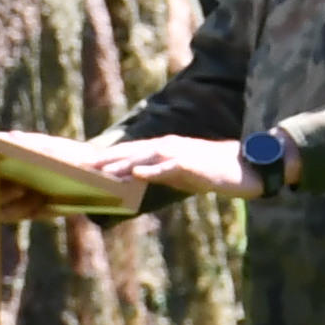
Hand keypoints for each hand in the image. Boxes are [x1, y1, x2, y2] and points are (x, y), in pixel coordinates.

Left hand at [70, 134, 250, 197]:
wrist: (241, 168)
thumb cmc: (210, 171)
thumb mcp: (178, 174)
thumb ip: (157, 173)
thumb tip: (135, 179)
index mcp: (163, 148)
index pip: (131, 151)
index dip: (109, 157)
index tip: (88, 163)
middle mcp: (167, 146)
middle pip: (132, 151)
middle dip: (107, 159)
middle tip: (83, 167)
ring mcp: (178, 154)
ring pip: (144, 158)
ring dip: (122, 164)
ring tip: (102, 172)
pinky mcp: (190, 165)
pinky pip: (167, 168)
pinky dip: (151, 170)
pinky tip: (136, 175)